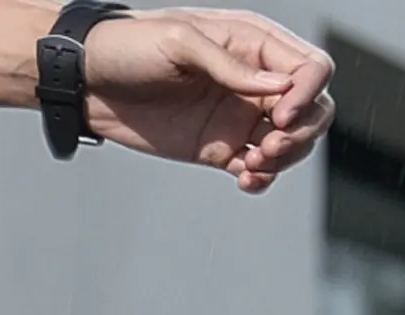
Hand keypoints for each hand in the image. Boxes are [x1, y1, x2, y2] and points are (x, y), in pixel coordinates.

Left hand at [82, 9, 333, 192]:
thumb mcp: (182, 44)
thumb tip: (279, 85)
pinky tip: (246, 180)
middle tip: (267, 145)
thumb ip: (230, 65)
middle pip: (312, 108)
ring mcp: (239, 117)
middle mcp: (254, 80)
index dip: (308, 93)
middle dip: (303, 131)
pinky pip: (257, 169)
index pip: (310, 67)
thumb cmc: (135, 46)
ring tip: (252, 165)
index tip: (279, 115)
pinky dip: (262, 180)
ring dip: (285, 159)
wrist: (92, 81)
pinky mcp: (219, 149)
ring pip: (290, 142)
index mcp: (254, 44)